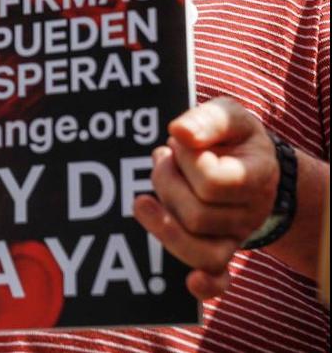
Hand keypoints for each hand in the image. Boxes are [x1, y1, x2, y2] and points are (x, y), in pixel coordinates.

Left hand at [134, 97, 278, 299]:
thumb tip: (179, 133)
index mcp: (256, 176)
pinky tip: (190, 282)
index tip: (179, 142)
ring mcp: (234, 236)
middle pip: (196, 216)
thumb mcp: (227, 115)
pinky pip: (219, 280)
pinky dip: (206, 285)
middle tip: (163, 159)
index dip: (186, 161)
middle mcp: (249, 213)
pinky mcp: (219, 252)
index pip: (212, 182)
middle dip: (165, 184)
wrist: (247, 161)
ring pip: (199, 251)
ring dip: (163, 223)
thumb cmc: (231, 137)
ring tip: (144, 199)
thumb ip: (206, 120)